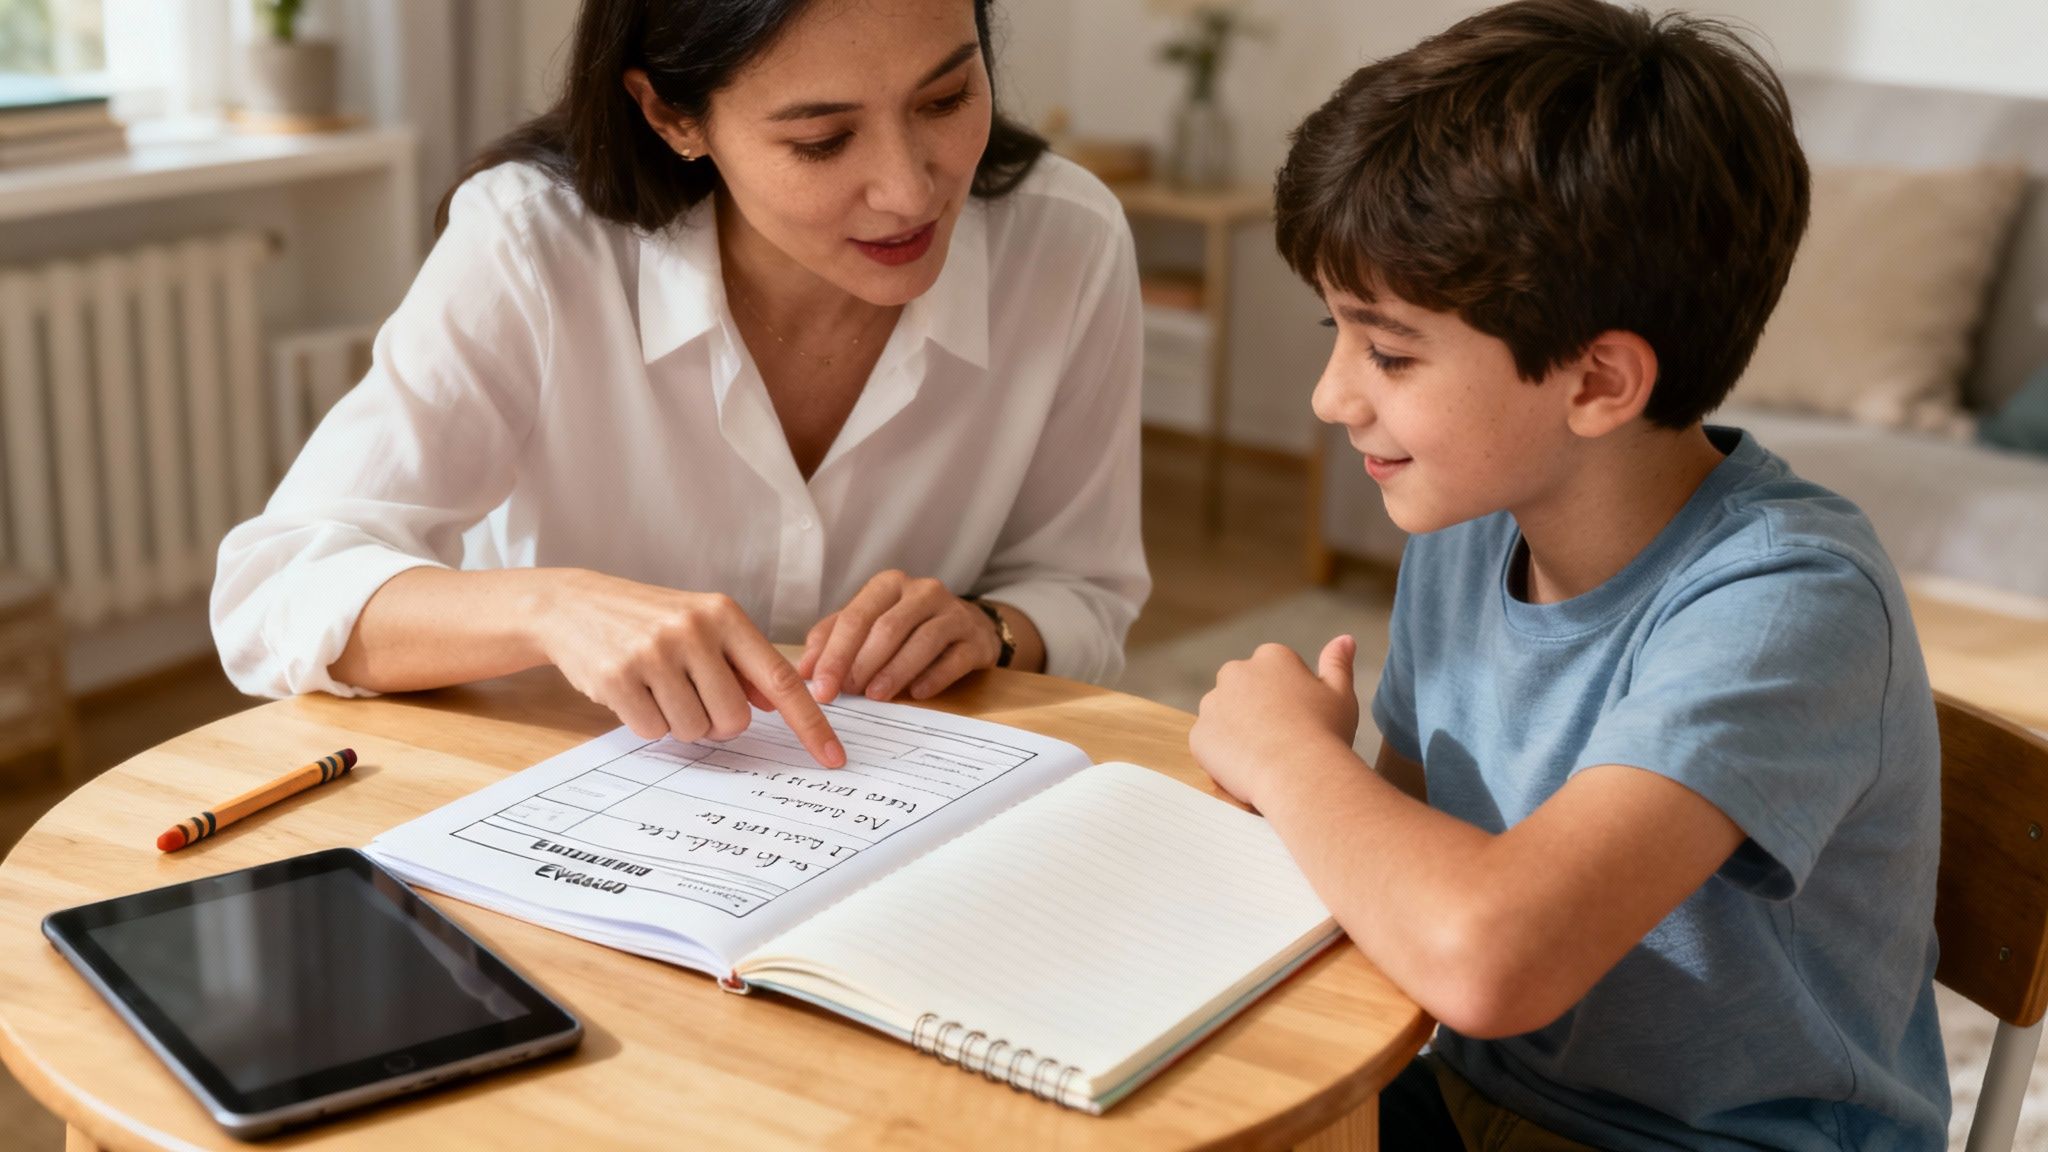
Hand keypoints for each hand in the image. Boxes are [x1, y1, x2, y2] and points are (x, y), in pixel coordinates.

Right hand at [534, 570, 844, 766]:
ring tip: (657, 687)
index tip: (833, 756)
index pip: (780, 679)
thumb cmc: (648, 619)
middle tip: (690, 694)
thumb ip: (741, 663)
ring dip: (679, 722)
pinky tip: (633, 691)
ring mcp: (654, 653)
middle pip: (734, 720)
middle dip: (716, 721)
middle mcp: (693, 630)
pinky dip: (647, 722)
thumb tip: (777, 701)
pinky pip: (653, 732)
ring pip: (694, 730)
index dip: (810, 723)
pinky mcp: (619, 677)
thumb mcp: (701, 624)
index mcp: (724, 615)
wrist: (572, 605)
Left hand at [798, 570, 1001, 702]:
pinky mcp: (975, 639)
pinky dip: (933, 677)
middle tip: (847, 694)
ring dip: (895, 672)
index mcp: (889, 585)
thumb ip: (834, 639)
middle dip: (862, 664)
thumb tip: (804, 669)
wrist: (966, 626)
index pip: (856, 618)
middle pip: (887, 628)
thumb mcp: (869, 624)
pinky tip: (916, 694)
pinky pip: (954, 659)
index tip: (821, 689)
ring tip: (876, 696)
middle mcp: (923, 592)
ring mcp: (953, 613)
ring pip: (922, 641)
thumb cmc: (907, 627)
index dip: (835, 655)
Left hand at [1191, 636, 1360, 807]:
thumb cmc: (1326, 734)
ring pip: (1224, 716)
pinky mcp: (1198, 734)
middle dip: (1257, 710)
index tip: (1301, 722)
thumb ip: (1337, 663)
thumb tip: (1344, 639)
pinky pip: (1209, 744)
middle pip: (1244, 691)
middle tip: (1281, 741)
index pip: (1275, 674)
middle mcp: (1236, 672)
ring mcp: (1213, 703)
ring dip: (1237, 731)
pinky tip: (1247, 768)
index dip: (1289, 702)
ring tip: (1264, 757)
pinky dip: (1223, 755)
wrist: (1300, 774)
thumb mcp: (1341, 694)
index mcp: (1272, 657)